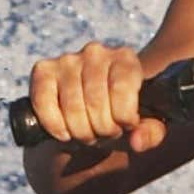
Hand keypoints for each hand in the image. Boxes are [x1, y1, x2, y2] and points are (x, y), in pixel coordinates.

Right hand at [20, 42, 166, 153]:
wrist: (91, 112)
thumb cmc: (120, 116)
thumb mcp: (143, 126)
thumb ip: (151, 133)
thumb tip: (137, 141)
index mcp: (126, 59)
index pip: (123, 91)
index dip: (124, 118)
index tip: (125, 126)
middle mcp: (96, 52)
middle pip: (96, 104)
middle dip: (101, 130)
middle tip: (104, 133)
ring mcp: (68, 59)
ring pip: (72, 108)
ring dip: (80, 132)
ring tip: (88, 133)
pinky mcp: (43, 70)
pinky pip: (44, 102)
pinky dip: (54, 125)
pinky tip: (64, 133)